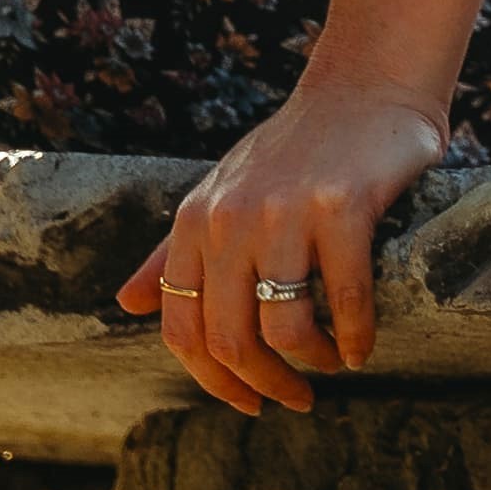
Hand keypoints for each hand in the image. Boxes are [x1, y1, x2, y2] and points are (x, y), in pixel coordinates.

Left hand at [125, 79, 448, 413]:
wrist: (364, 87)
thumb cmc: (293, 150)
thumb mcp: (218, 193)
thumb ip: (171, 251)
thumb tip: (126, 303)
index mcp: (193, 222)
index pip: (180, 329)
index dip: (212, 381)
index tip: (248, 402)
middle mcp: (229, 219)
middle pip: (229, 340)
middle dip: (264, 386)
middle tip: (297, 400)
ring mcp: (284, 213)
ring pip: (283, 327)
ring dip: (311, 363)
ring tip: (332, 363)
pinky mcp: (341, 208)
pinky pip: (343, 299)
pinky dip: (353, 337)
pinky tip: (360, 347)